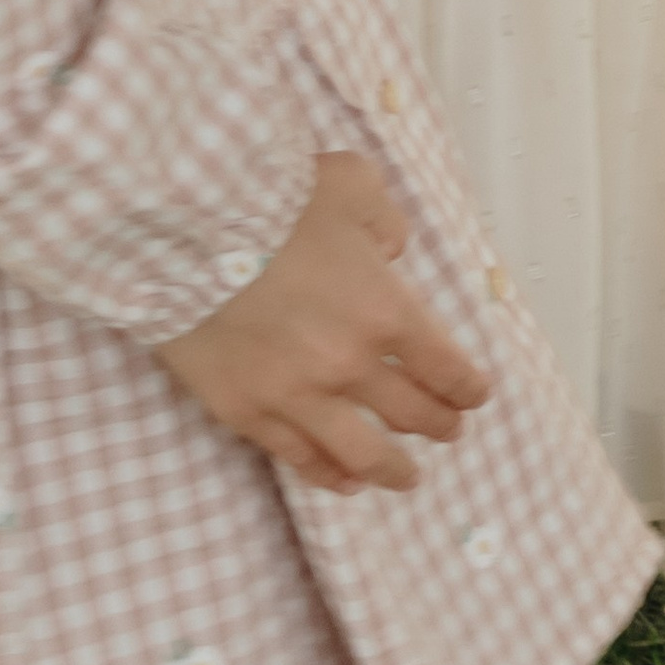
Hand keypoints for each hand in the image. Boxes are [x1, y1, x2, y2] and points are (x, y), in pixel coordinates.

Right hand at [154, 150, 491, 494]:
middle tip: (450, 430)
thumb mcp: (353, 183)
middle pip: (410, 412)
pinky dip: (328, 476)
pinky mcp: (248, 412)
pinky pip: (298, 458)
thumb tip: (389, 253)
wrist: (190, 232)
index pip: (444, 366)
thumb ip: (384, 221)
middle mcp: (349, 365)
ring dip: (393, 469)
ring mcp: (296, 396)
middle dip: (439, 424)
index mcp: (385, 310)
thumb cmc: (278, 199)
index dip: (466, 387)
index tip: (474, 396)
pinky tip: (344, 482)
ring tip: (408, 478)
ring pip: (360, 453)